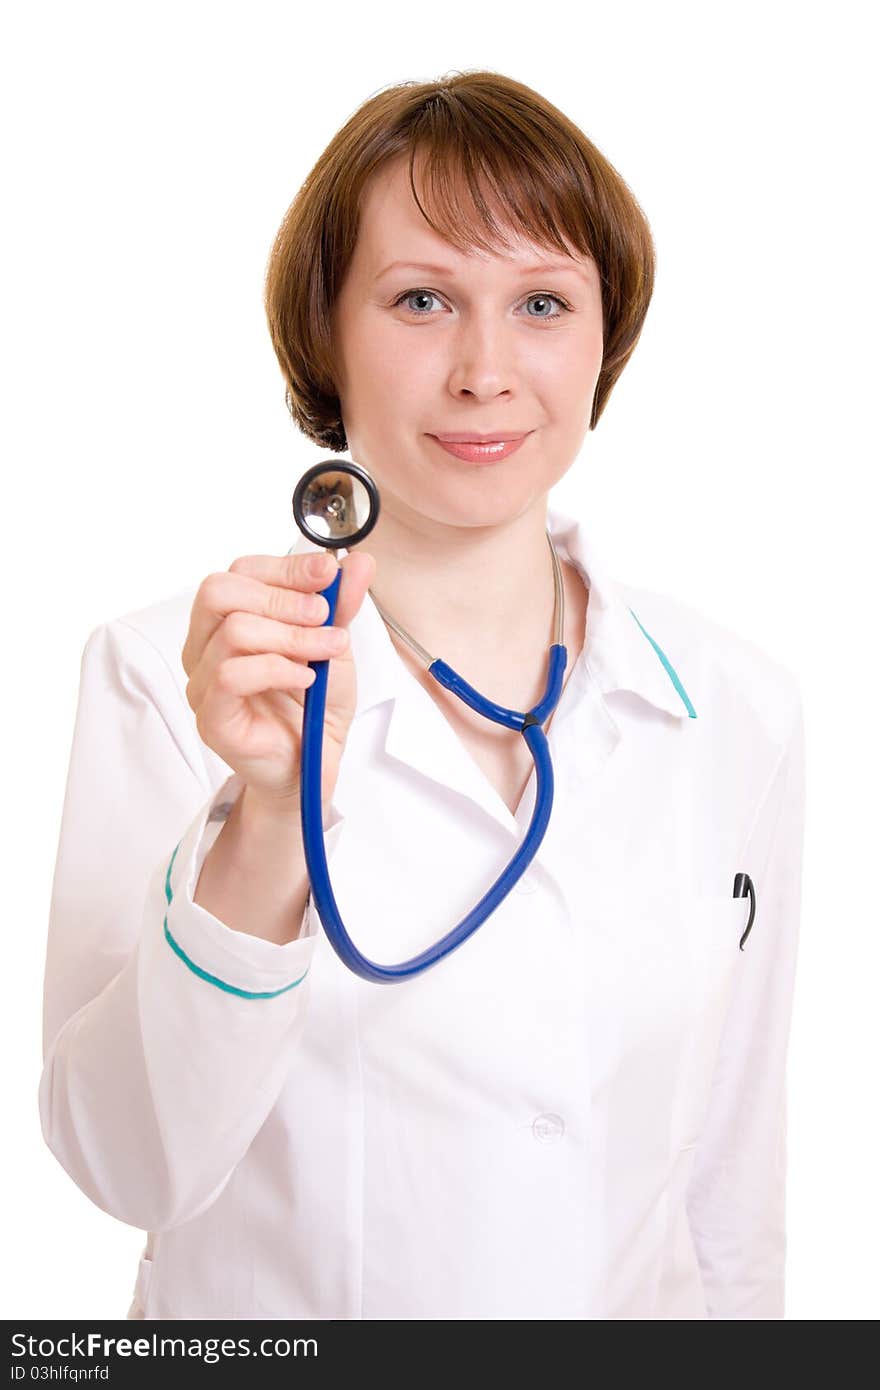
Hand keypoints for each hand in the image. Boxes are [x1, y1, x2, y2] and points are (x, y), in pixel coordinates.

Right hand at [182, 548, 375, 813]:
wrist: (315, 763)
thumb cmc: (315, 703)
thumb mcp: (334, 643)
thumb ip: (340, 604)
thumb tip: (359, 562)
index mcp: (229, 620)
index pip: (240, 573)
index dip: (285, 567)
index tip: (328, 571)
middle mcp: (206, 647)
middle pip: (220, 592)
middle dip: (281, 597)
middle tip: (324, 615)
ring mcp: (203, 683)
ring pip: (232, 632)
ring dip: (291, 636)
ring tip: (326, 650)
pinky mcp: (211, 717)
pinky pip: (232, 675)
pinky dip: (277, 669)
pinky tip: (305, 678)